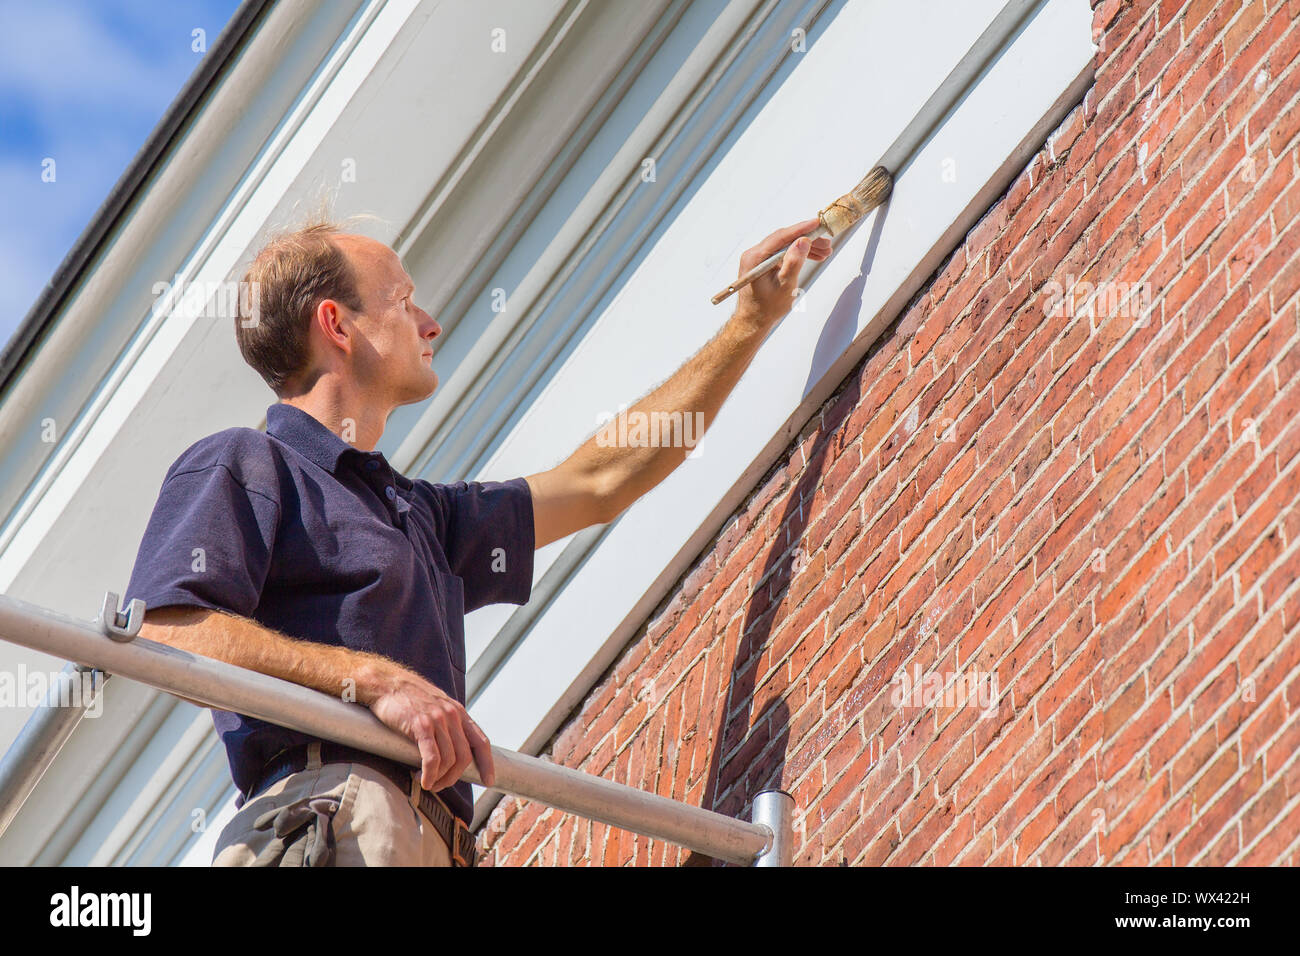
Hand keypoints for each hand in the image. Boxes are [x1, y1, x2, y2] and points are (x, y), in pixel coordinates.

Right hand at [367, 667, 495, 791]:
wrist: (385, 683)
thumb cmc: (406, 698)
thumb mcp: (435, 706)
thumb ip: (446, 724)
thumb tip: (450, 749)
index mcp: (458, 713)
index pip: (481, 741)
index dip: (487, 763)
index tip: (489, 780)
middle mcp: (452, 716)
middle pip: (464, 756)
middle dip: (454, 777)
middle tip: (441, 785)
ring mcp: (438, 720)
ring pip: (449, 760)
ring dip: (440, 778)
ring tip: (428, 783)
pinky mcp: (421, 725)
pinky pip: (432, 758)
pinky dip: (430, 774)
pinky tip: (423, 780)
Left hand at [733, 218, 832, 328]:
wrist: (754, 321)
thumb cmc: (767, 308)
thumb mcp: (785, 286)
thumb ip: (794, 262)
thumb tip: (803, 241)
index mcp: (755, 258)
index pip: (781, 237)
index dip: (801, 229)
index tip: (817, 223)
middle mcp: (754, 255)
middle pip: (784, 240)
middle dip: (807, 240)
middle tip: (827, 243)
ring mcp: (758, 259)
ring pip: (785, 246)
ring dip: (804, 248)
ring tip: (824, 252)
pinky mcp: (763, 263)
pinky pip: (782, 254)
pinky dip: (797, 255)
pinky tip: (813, 257)